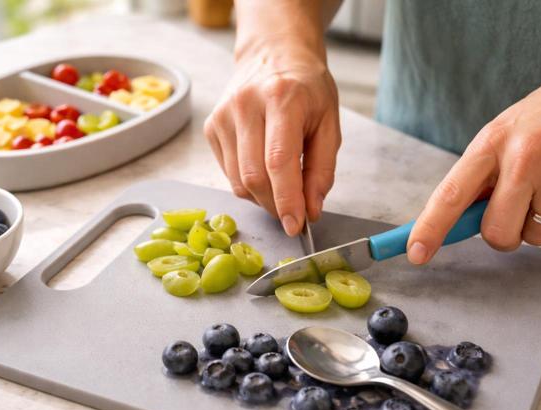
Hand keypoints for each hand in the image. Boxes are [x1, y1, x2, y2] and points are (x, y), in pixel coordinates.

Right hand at [204, 35, 340, 235]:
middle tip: (294, 212)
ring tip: (281, 185)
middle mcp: (245, 104)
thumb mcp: (329, 122)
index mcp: (281, 98)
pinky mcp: (211, 127)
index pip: (279, 161)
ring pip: (238, 181)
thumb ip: (322, 170)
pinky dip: (248, 183)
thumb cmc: (306, 87)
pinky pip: (228, 174)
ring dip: (262, 197)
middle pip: (254, 177)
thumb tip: (310, 210)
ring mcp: (223, 116)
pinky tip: (262, 166)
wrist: (273, 52)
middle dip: (275, 205)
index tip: (296, 225)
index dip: (287, 200)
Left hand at [407, 40, 540, 263]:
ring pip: (536, 236)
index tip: (415, 253)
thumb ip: (483, 175)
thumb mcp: (509, 130)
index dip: (430, 228)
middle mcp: (524, 156)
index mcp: (493, 141)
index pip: (450, 194)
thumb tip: (455, 222)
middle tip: (518, 212)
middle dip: (504, 234)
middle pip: (496, 232)